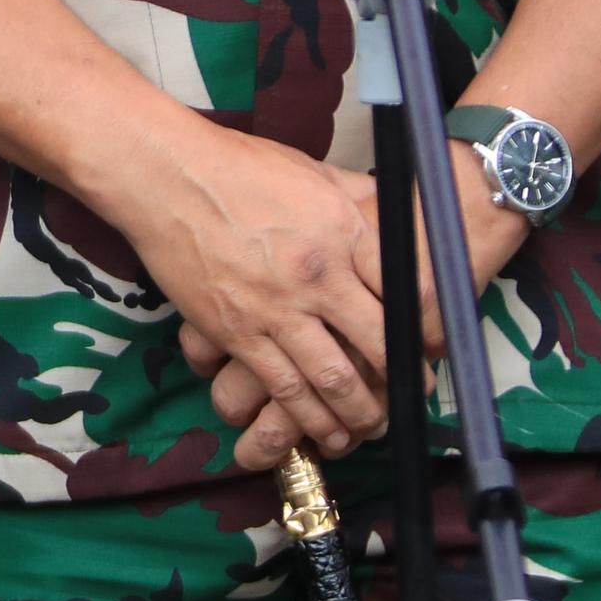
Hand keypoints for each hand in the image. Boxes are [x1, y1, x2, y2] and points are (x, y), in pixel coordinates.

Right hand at [182, 140, 529, 459]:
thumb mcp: (317, 173)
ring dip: (360, 413)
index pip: (409, 292)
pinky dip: (309, 419)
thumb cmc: (243, 168)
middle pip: (380, 346)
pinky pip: (283, 388)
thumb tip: (401, 215)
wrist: (168, 177)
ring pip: (335, 380)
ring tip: (371, 428)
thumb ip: (362, 200)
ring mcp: (277, 309)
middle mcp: (318, 275)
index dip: (429, 327)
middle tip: (410, 398)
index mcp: (345, 231)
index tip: (432, 344)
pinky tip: (324, 432)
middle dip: (401, 382)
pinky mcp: (238, 332)